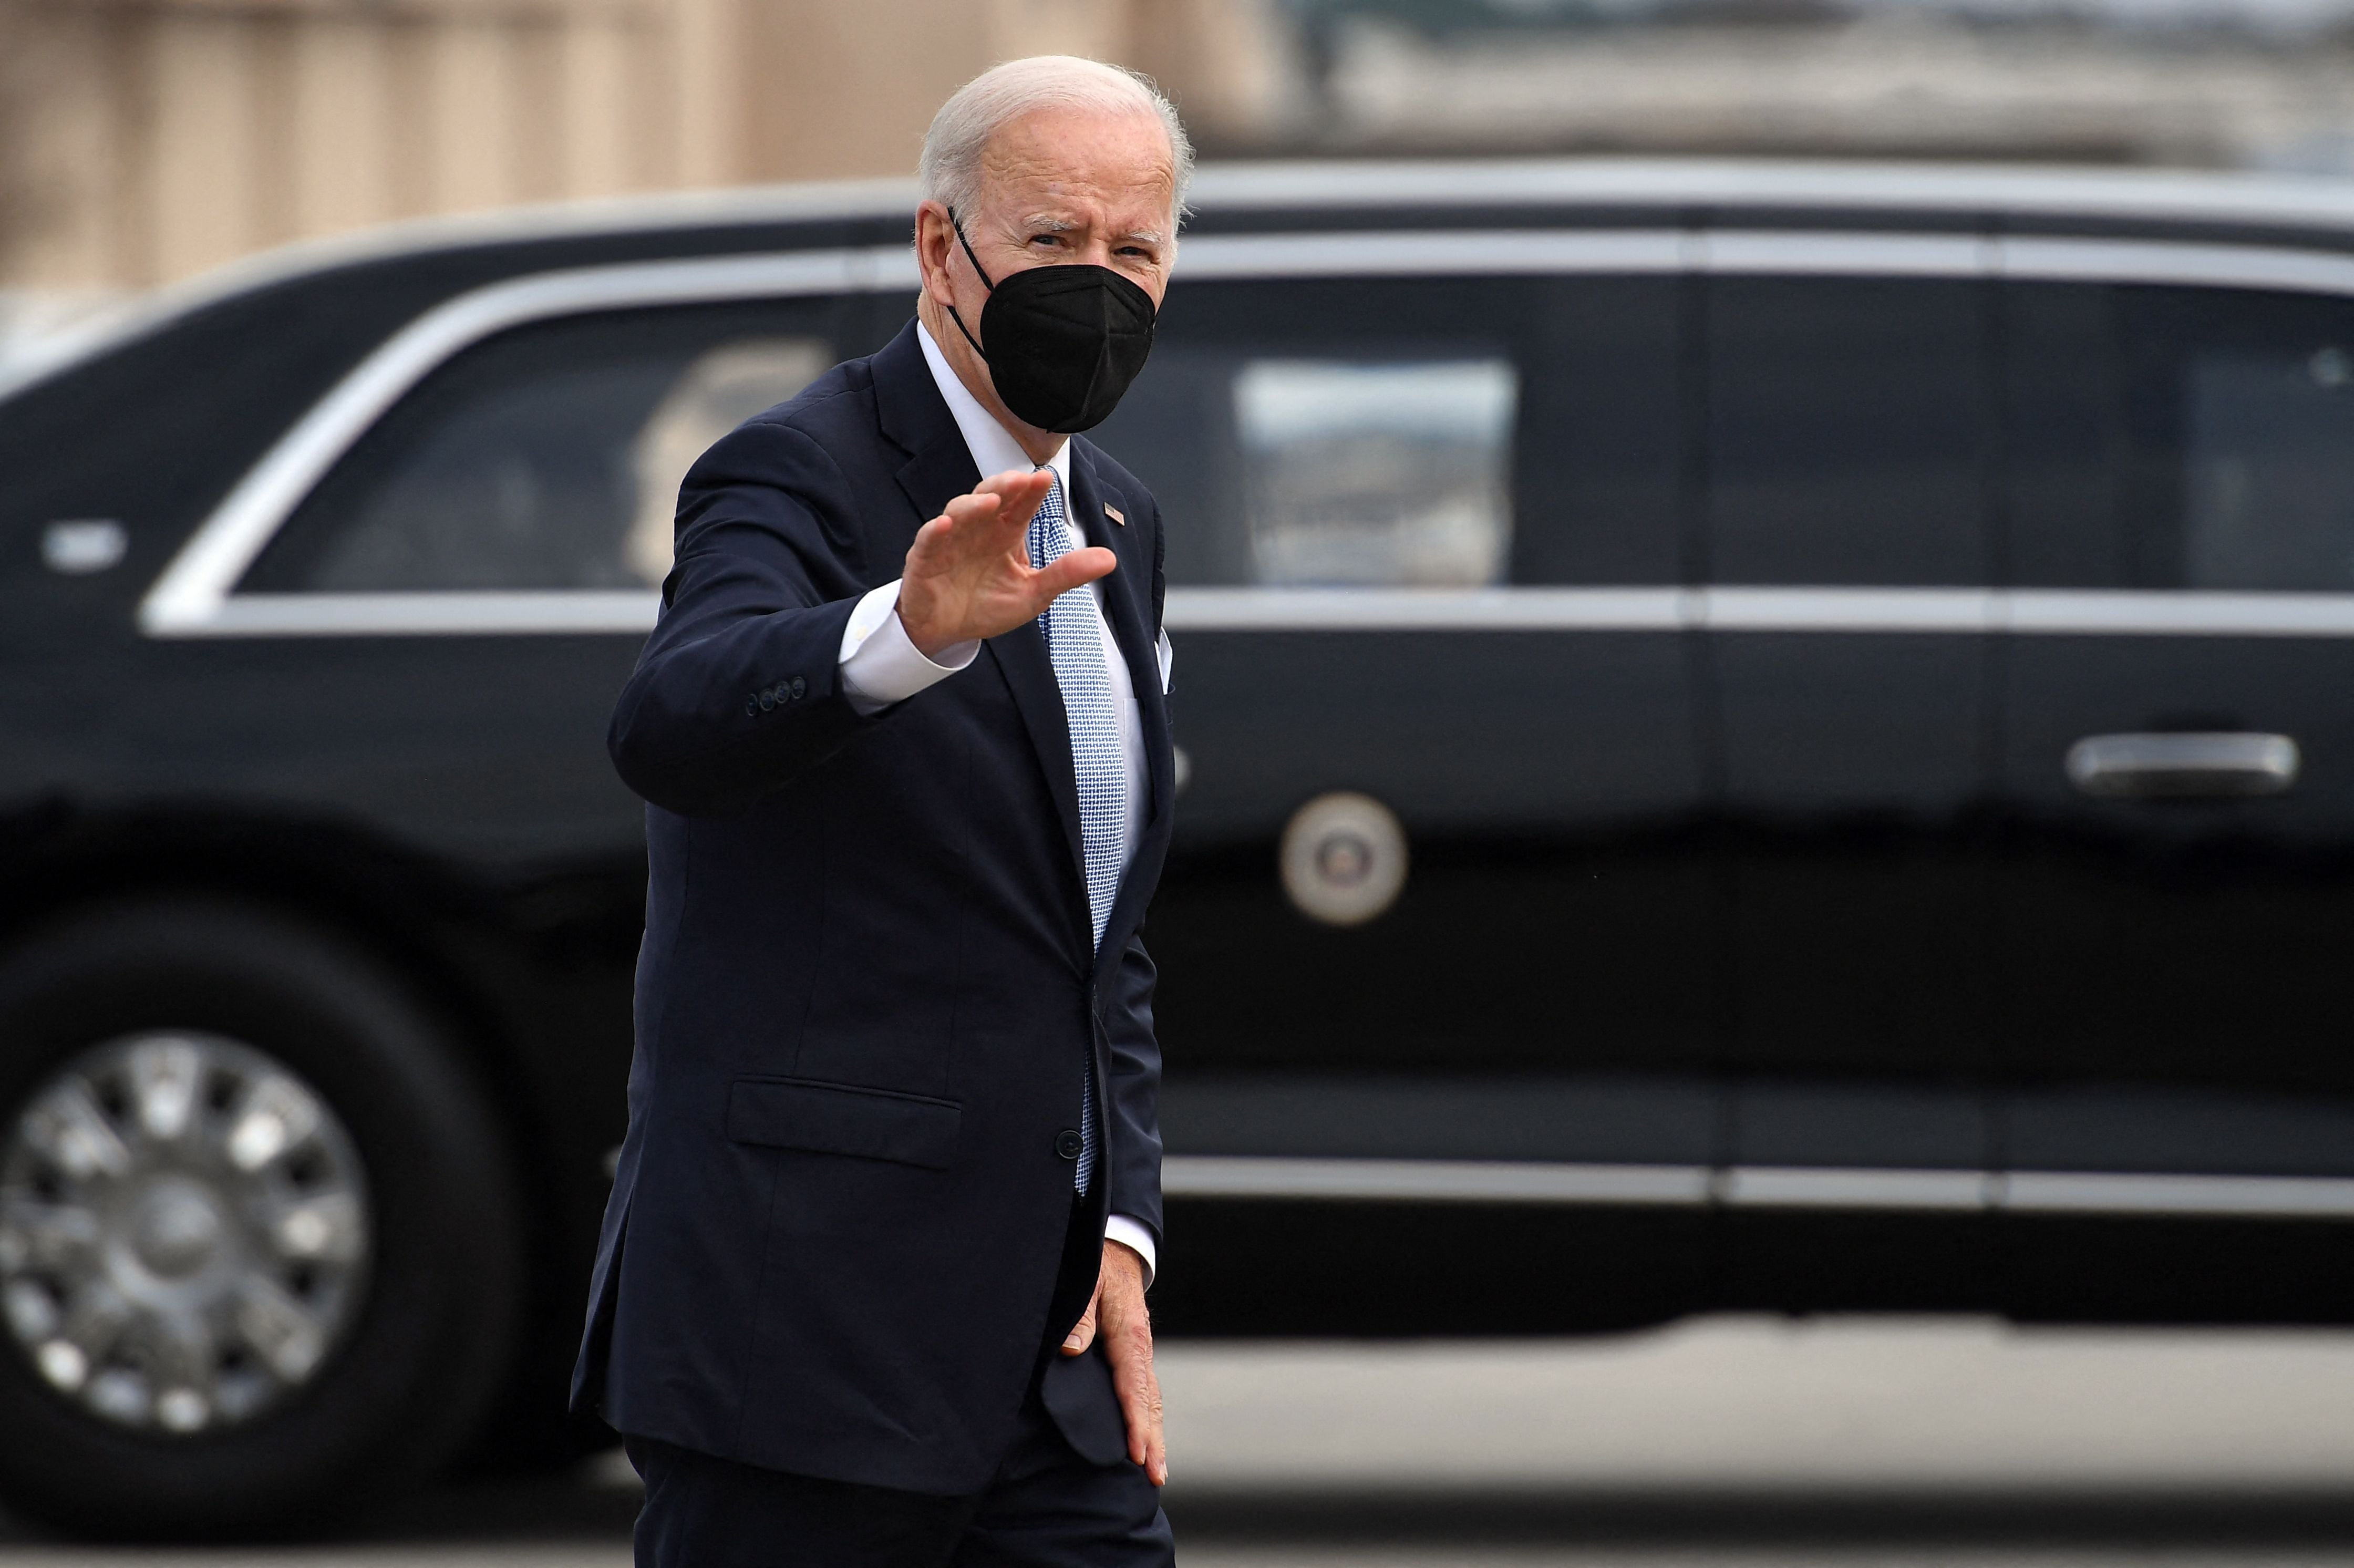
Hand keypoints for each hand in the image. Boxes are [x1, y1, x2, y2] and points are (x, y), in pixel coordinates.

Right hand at [897, 469, 1114, 657]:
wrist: (947, 632)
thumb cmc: (987, 605)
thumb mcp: (1034, 593)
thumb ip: (1067, 574)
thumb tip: (1110, 559)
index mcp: (1005, 533)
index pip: (1021, 505)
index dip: (1031, 492)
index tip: (1046, 480)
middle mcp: (979, 529)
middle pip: (990, 497)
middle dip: (1004, 486)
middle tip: (1021, 480)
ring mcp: (950, 541)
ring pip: (959, 511)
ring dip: (973, 505)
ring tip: (990, 502)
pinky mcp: (924, 559)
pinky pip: (928, 541)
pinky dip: (935, 531)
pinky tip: (944, 525)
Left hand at [1061, 1239, 1165, 1485]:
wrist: (1117, 1252)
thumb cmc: (1098, 1266)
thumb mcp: (1086, 1281)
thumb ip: (1080, 1315)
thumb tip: (1071, 1350)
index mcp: (1130, 1334)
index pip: (1133, 1385)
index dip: (1135, 1421)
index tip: (1136, 1453)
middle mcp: (1140, 1348)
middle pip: (1150, 1400)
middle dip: (1153, 1439)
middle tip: (1155, 1475)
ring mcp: (1141, 1354)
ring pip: (1152, 1399)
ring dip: (1155, 1434)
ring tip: (1156, 1471)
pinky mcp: (1135, 1356)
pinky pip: (1146, 1391)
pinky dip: (1149, 1418)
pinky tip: (1146, 1439)